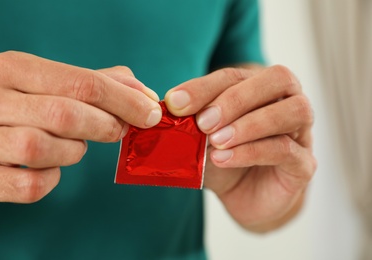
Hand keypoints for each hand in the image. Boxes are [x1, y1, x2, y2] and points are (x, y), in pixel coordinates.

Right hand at [0, 51, 160, 203]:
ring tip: (72, 146)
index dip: (126, 100)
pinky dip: (51, 180)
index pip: (83, 82)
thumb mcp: (46, 83)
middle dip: (106, 126)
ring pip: (45, 149)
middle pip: (68, 114)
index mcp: (11, 68)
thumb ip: (93, 83)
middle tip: (118, 130)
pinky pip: (31, 185)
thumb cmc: (18, 107)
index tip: (151, 113)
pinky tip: (49, 168)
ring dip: (73, 151)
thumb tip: (143, 93)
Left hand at [165, 65, 315, 231]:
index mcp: (260, 89)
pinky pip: (287, 149)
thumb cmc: (225, 160)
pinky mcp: (303, 164)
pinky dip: (252, 151)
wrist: (245, 197)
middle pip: (278, 78)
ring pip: (293, 110)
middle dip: (236, 98)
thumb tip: (169, 107)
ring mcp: (301, 133)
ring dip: (250, 124)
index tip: (175, 103)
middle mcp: (286, 103)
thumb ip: (192, 122)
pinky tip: (224, 159)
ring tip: (217, 141)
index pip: (236, 75)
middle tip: (204, 122)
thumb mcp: (202, 139)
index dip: (204, 86)